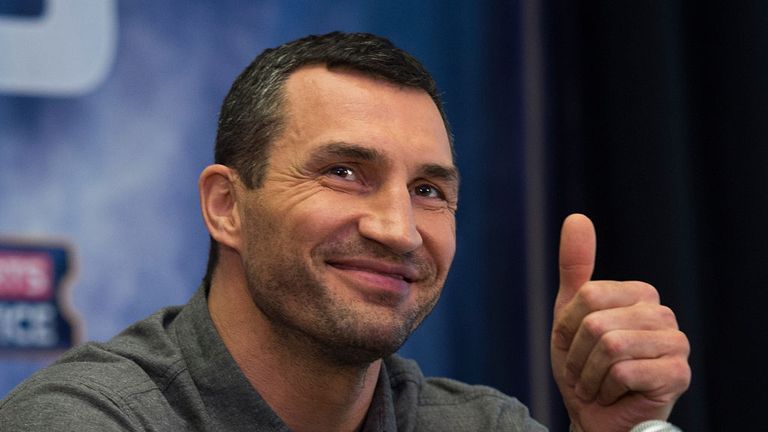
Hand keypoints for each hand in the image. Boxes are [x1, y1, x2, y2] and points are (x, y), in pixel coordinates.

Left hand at [550, 214, 690, 431]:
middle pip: (597, 321)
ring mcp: (675, 343)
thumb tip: (577, 218)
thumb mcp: (570, 313)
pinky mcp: (678, 373)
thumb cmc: (583, 365)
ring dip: (589, 373)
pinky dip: (606, 388)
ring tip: (596, 383)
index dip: (568, 326)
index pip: (588, 294)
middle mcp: (663, 313)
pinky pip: (624, 370)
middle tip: (583, 370)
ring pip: (610, 345)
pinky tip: (615, 394)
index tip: (573, 344)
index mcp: (640, 294)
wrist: (593, 415)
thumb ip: (576, 266)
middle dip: (577, 353)